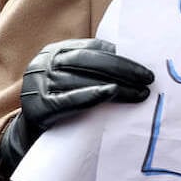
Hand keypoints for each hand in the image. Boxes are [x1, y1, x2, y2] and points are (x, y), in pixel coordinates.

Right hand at [17, 38, 153, 142]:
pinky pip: (68, 99)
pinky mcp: (38, 107)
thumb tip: (134, 62)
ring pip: (83, 80)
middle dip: (123, 69)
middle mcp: (43, 64)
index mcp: (54, 52)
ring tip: (140, 93)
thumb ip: (94, 67)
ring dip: (117, 86)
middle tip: (148, 79)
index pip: (91, 47)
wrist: (32, 133)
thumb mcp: (72, 77)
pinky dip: (91, 95)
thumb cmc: (62, 101)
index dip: (119, 56)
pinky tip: (112, 92)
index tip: (143, 66)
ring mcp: (38, 84)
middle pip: (88, 61)